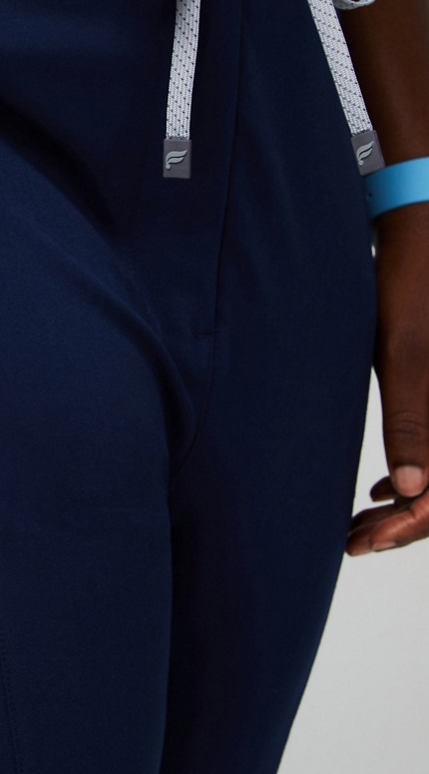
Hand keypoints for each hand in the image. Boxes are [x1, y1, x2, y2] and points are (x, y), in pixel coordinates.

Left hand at [347, 201, 428, 554]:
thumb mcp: (403, 351)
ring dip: (408, 506)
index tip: (366, 540)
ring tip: (358, 527)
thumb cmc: (409, 280)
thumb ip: (411, 418)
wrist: (423, 231)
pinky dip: (416, 477)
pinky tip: (379, 492)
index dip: (413, 525)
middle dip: (407, 524)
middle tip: (353, 542)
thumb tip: (410, 490)